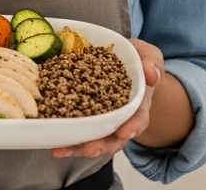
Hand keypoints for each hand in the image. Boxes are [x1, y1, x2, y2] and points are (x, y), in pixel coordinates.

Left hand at [51, 38, 162, 159]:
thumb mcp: (146, 55)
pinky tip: (53, 145)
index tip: (124, 133)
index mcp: (138, 105)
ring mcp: (101, 121)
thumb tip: (152, 75)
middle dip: (101, 145)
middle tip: (89, 149)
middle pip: (114, 139)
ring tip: (61, 151)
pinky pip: (76, 131)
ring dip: (78, 147)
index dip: (133, 127)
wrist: (120, 64)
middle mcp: (120, 119)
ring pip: (92, 139)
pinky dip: (66, 139)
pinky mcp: (84, 117)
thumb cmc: (135, 61)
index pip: (139, 119)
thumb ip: (151, 61)